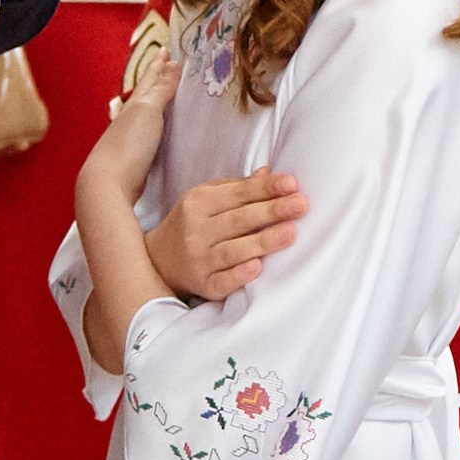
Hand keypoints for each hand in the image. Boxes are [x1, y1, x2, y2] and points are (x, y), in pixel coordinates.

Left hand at [76, 59, 178, 211]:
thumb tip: (171, 64)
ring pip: (144, 112)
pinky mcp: (134, 158)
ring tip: (162, 90)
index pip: (149, 79)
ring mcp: (130, 138)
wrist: (109, 183)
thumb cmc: (129, 145)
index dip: (158, 65)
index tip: (166, 50)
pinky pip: (147, 132)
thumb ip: (160, 89)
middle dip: (155, 77)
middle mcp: (129, 119)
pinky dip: (154, 124)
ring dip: (155, 100)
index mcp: (134, 105)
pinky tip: (156, 128)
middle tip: (164, 61)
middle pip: (145, 93)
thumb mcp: (147, 111)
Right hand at [148, 168, 309, 301]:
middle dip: (271, 211)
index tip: (291, 184)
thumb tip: (270, 174)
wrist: (158, 260)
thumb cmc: (193, 224)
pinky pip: (221, 282)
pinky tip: (257, 268)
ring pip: (233, 250)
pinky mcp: (202, 285)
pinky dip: (238, 276)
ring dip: (263, 241)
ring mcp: (198, 260)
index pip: (237, 194)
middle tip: (301, 205)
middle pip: (238, 220)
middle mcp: (195, 230)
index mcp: (198, 202)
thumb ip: (239, 188)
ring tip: (290, 232)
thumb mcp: (208, 199)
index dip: (265, 188)